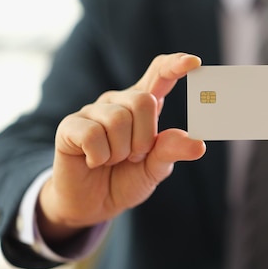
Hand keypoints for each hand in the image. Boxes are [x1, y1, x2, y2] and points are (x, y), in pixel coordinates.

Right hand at [37, 53, 205, 242]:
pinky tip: (93, 162)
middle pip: (143, 101)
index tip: (194, 62)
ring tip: (112, 161)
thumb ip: (171, 151)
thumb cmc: (125, 180)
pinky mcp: (70, 126)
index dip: (174, 65)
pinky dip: (99, 157)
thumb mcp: (155, 169)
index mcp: (142, 107)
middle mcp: (118, 102)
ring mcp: (92, 111)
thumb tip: (197, 144)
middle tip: (134, 157)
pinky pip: (93, 135)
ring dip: (121, 151)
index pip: (159, 74)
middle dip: (144, 138)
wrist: (92, 205)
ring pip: (118, 119)